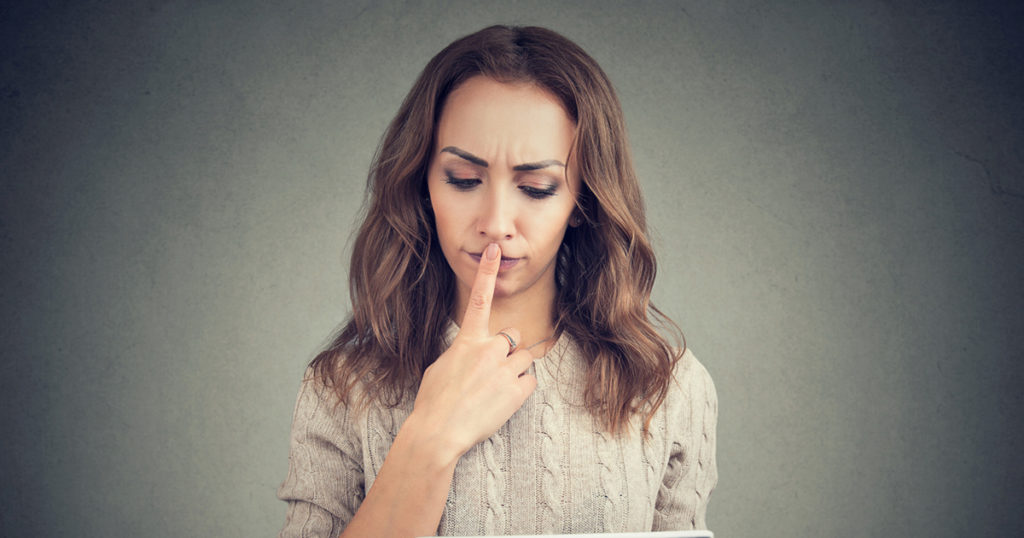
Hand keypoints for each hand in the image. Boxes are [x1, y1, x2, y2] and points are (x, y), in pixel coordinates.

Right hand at [410, 242, 537, 459]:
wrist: (439, 432)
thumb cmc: (433, 402)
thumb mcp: (441, 368)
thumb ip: (462, 354)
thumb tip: (473, 354)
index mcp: (467, 341)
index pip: (479, 299)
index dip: (487, 272)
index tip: (494, 250)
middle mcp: (489, 349)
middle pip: (513, 336)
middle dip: (507, 351)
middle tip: (491, 373)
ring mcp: (505, 369)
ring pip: (524, 359)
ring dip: (514, 372)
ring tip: (494, 391)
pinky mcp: (517, 390)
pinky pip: (530, 381)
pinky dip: (521, 390)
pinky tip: (502, 402)